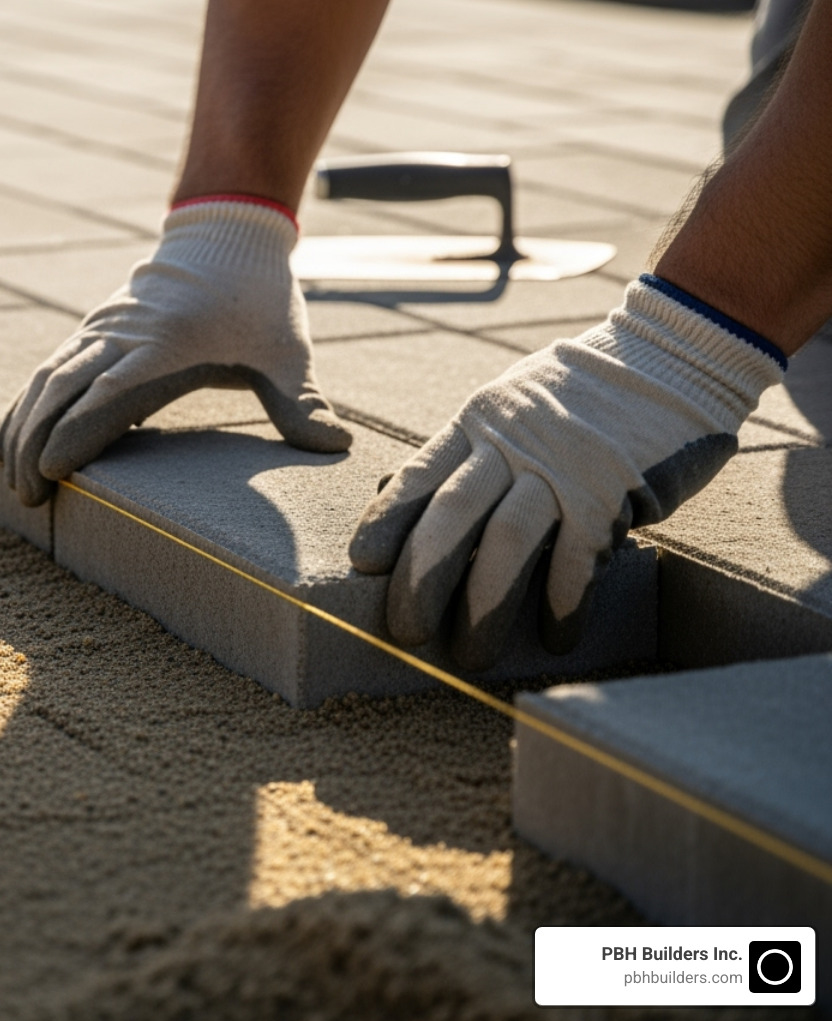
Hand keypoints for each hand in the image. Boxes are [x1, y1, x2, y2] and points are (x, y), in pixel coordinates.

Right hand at [0, 200, 351, 506]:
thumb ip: (301, 402)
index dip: (76, 430)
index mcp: (166, 343)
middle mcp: (123, 335)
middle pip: (61, 390)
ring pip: (44, 381)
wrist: (228, 229)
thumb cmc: (260, 296)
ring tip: (10, 482)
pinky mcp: (93, 332)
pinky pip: (46, 371)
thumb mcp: (287, 349)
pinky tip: (9, 442)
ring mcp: (102, 331)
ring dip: (21, 429)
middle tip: (27, 498)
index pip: (109, 390)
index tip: (50, 469)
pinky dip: (24, 408)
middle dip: (35, 444)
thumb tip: (337, 446)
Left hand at [349, 276, 784, 668]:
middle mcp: (512, 444)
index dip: (386, 523)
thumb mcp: (505, 407)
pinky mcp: (613, 490)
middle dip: (422, 580)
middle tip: (408, 631)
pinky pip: (579, 557)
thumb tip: (392, 493)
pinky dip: (563, 601)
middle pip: (451, 516)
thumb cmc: (576, 396)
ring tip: (472, 655)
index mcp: (478, 424)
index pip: (419, 477)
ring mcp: (563, 466)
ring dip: (485, 606)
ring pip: (507, 542)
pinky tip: (555, 636)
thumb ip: (458, 453)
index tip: (361, 565)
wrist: (669, 355)